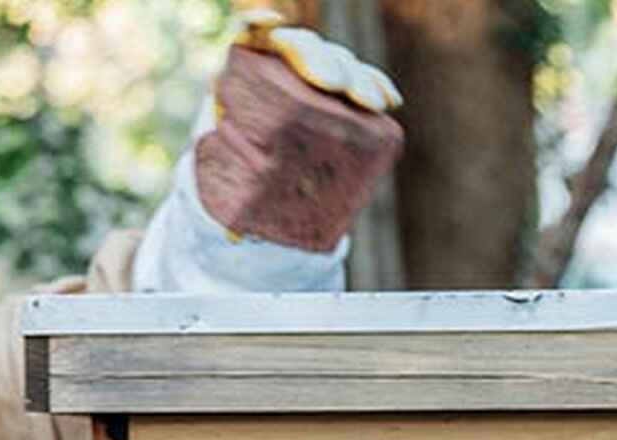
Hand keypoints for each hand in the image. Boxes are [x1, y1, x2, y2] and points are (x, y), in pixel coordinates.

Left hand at [194, 11, 405, 252]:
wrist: (262, 169)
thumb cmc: (239, 170)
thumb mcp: (226, 179)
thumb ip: (230, 197)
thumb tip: (235, 236)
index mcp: (245, 75)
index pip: (251, 36)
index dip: (259, 25)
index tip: (271, 28)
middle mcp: (283, 66)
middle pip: (303, 47)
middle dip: (322, 61)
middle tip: (334, 86)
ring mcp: (316, 77)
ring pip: (338, 61)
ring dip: (357, 77)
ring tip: (371, 103)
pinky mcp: (342, 93)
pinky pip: (362, 81)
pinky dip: (376, 85)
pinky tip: (390, 102)